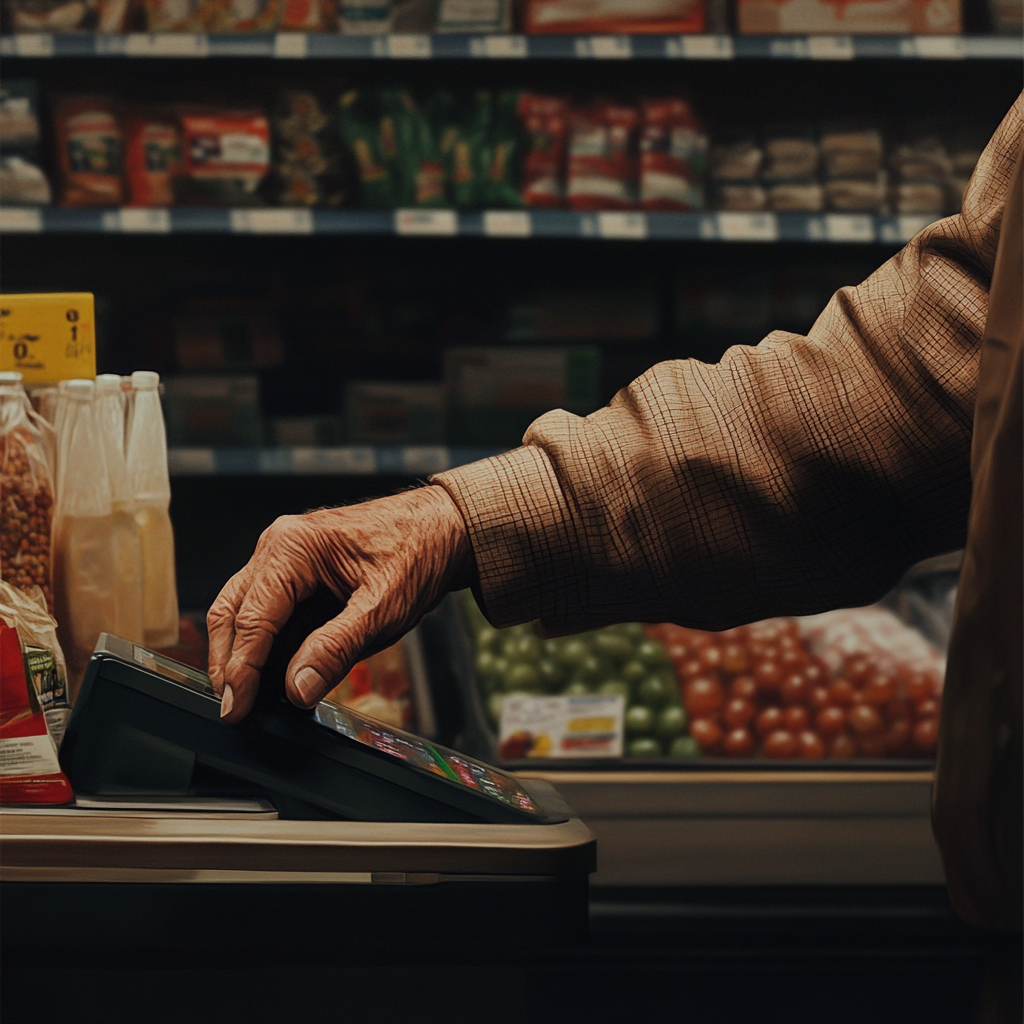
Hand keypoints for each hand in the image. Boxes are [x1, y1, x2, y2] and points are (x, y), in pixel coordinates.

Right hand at [207, 485, 472, 722]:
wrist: (445, 528)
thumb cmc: (419, 554)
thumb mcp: (382, 609)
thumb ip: (336, 649)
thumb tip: (296, 688)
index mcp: (295, 547)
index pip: (252, 619)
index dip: (241, 671)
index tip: (237, 709)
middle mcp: (281, 543)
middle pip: (233, 610)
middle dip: (228, 663)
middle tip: (234, 708)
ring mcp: (285, 551)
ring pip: (243, 606)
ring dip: (240, 651)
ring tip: (245, 694)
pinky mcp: (297, 564)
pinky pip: (266, 603)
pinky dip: (262, 637)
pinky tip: (270, 668)